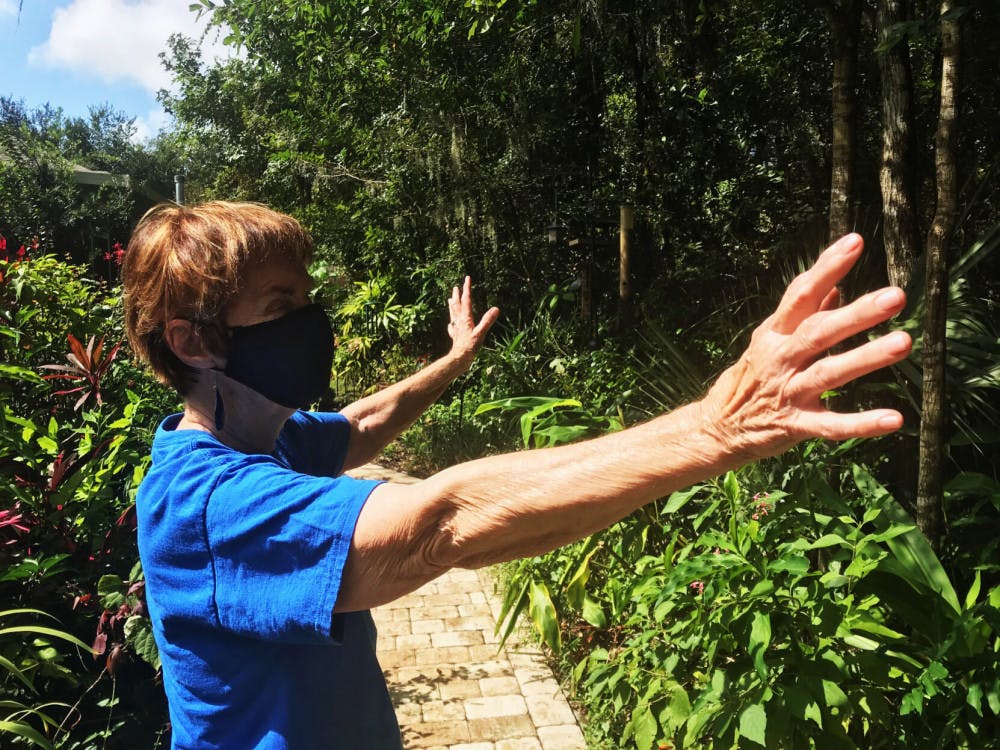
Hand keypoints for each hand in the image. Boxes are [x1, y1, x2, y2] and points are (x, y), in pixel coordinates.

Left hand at [447, 276, 499, 366]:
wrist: (459, 358)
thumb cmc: (470, 346)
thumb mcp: (481, 333)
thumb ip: (487, 321)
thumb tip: (496, 308)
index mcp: (466, 318)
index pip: (466, 300)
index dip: (467, 288)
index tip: (467, 278)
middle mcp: (459, 321)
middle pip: (457, 305)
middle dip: (457, 295)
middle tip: (455, 287)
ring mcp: (456, 328)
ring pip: (453, 314)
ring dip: (452, 305)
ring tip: (449, 299)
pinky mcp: (455, 336)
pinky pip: (452, 326)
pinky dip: (452, 322)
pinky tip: (450, 324)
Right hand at [703, 234, 911, 460]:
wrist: (717, 428)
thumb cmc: (750, 379)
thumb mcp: (769, 341)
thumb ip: (803, 315)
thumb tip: (836, 285)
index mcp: (774, 334)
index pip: (800, 295)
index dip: (826, 268)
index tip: (855, 242)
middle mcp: (779, 359)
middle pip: (818, 331)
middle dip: (857, 313)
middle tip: (895, 296)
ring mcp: (787, 392)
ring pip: (828, 373)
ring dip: (865, 358)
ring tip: (904, 342)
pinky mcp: (794, 425)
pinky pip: (831, 425)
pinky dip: (861, 423)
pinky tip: (894, 418)